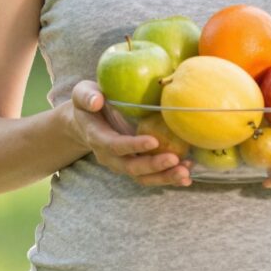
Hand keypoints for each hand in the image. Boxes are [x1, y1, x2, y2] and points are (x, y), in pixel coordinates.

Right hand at [67, 80, 192, 186]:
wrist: (88, 120)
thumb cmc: (89, 102)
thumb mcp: (83, 93)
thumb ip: (86, 96)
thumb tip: (96, 101)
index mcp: (98, 137)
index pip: (115, 146)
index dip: (133, 146)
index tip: (154, 141)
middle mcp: (110, 156)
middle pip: (131, 168)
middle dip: (154, 166)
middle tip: (175, 160)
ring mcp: (123, 163)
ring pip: (143, 177)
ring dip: (165, 177)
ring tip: (185, 172)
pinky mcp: (136, 164)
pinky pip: (152, 176)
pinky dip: (169, 177)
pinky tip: (187, 175)